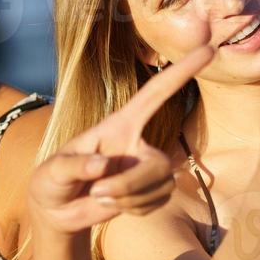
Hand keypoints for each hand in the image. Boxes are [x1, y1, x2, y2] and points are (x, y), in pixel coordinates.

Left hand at [28, 45, 214, 233]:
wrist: (57, 209)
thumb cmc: (52, 180)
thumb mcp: (53, 170)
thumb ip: (74, 166)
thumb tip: (102, 166)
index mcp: (119, 125)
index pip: (155, 94)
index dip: (181, 71)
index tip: (207, 49)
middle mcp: (138, 143)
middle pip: (160, 163)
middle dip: (131, 185)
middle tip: (97, 193)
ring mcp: (146, 168)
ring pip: (162, 185)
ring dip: (127, 199)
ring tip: (98, 195)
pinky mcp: (150, 192)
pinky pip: (157, 203)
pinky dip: (132, 210)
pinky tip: (111, 204)